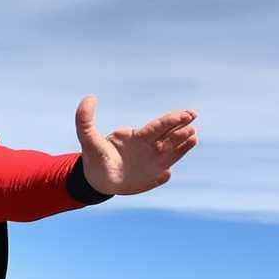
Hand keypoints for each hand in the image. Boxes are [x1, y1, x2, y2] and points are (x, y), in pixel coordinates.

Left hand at [74, 97, 197, 196]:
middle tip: (192, 120)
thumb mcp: (88, 139)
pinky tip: (167, 174)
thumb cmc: (96, 158)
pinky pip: (160, 176)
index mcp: (139, 136)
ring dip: (182, 146)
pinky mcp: (151, 178)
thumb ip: (85, 120)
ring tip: (193, 138)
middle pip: (169, 136)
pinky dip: (163, 176)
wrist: (97, 181)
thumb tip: (89, 97)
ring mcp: (152, 163)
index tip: (185, 114)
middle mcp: (150, 147)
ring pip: (171, 153)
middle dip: (181, 129)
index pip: (158, 126)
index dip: (171, 120)